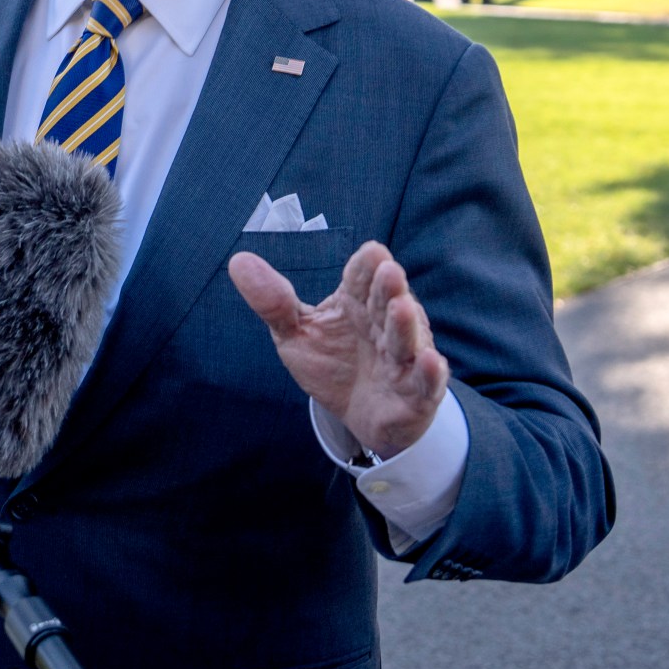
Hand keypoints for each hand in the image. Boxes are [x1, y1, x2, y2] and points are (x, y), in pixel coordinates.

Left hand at [230, 241, 448, 458]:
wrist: (360, 416)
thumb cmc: (333, 365)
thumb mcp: (296, 333)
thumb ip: (273, 302)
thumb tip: (238, 261)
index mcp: (358, 302)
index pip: (362, 278)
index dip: (367, 267)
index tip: (371, 253)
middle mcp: (385, 324)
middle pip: (387, 302)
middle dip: (388, 288)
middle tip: (388, 271)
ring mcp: (404, 358)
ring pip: (407, 339)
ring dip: (406, 324)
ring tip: (402, 308)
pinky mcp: (417, 394)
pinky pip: (427, 382)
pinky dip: (430, 373)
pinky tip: (430, 361)